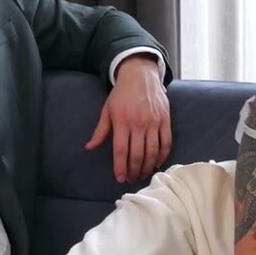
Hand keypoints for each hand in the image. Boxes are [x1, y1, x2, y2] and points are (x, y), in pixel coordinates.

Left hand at [87, 55, 171, 181]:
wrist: (140, 75)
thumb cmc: (121, 94)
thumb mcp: (107, 110)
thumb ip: (100, 131)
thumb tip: (89, 147)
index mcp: (122, 121)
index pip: (121, 151)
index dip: (120, 167)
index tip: (120, 178)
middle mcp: (138, 123)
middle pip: (137, 154)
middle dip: (134, 170)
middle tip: (131, 179)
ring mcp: (154, 122)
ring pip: (152, 151)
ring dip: (147, 167)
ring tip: (142, 174)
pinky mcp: (165, 120)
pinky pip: (166, 142)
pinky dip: (162, 156)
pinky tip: (157, 163)